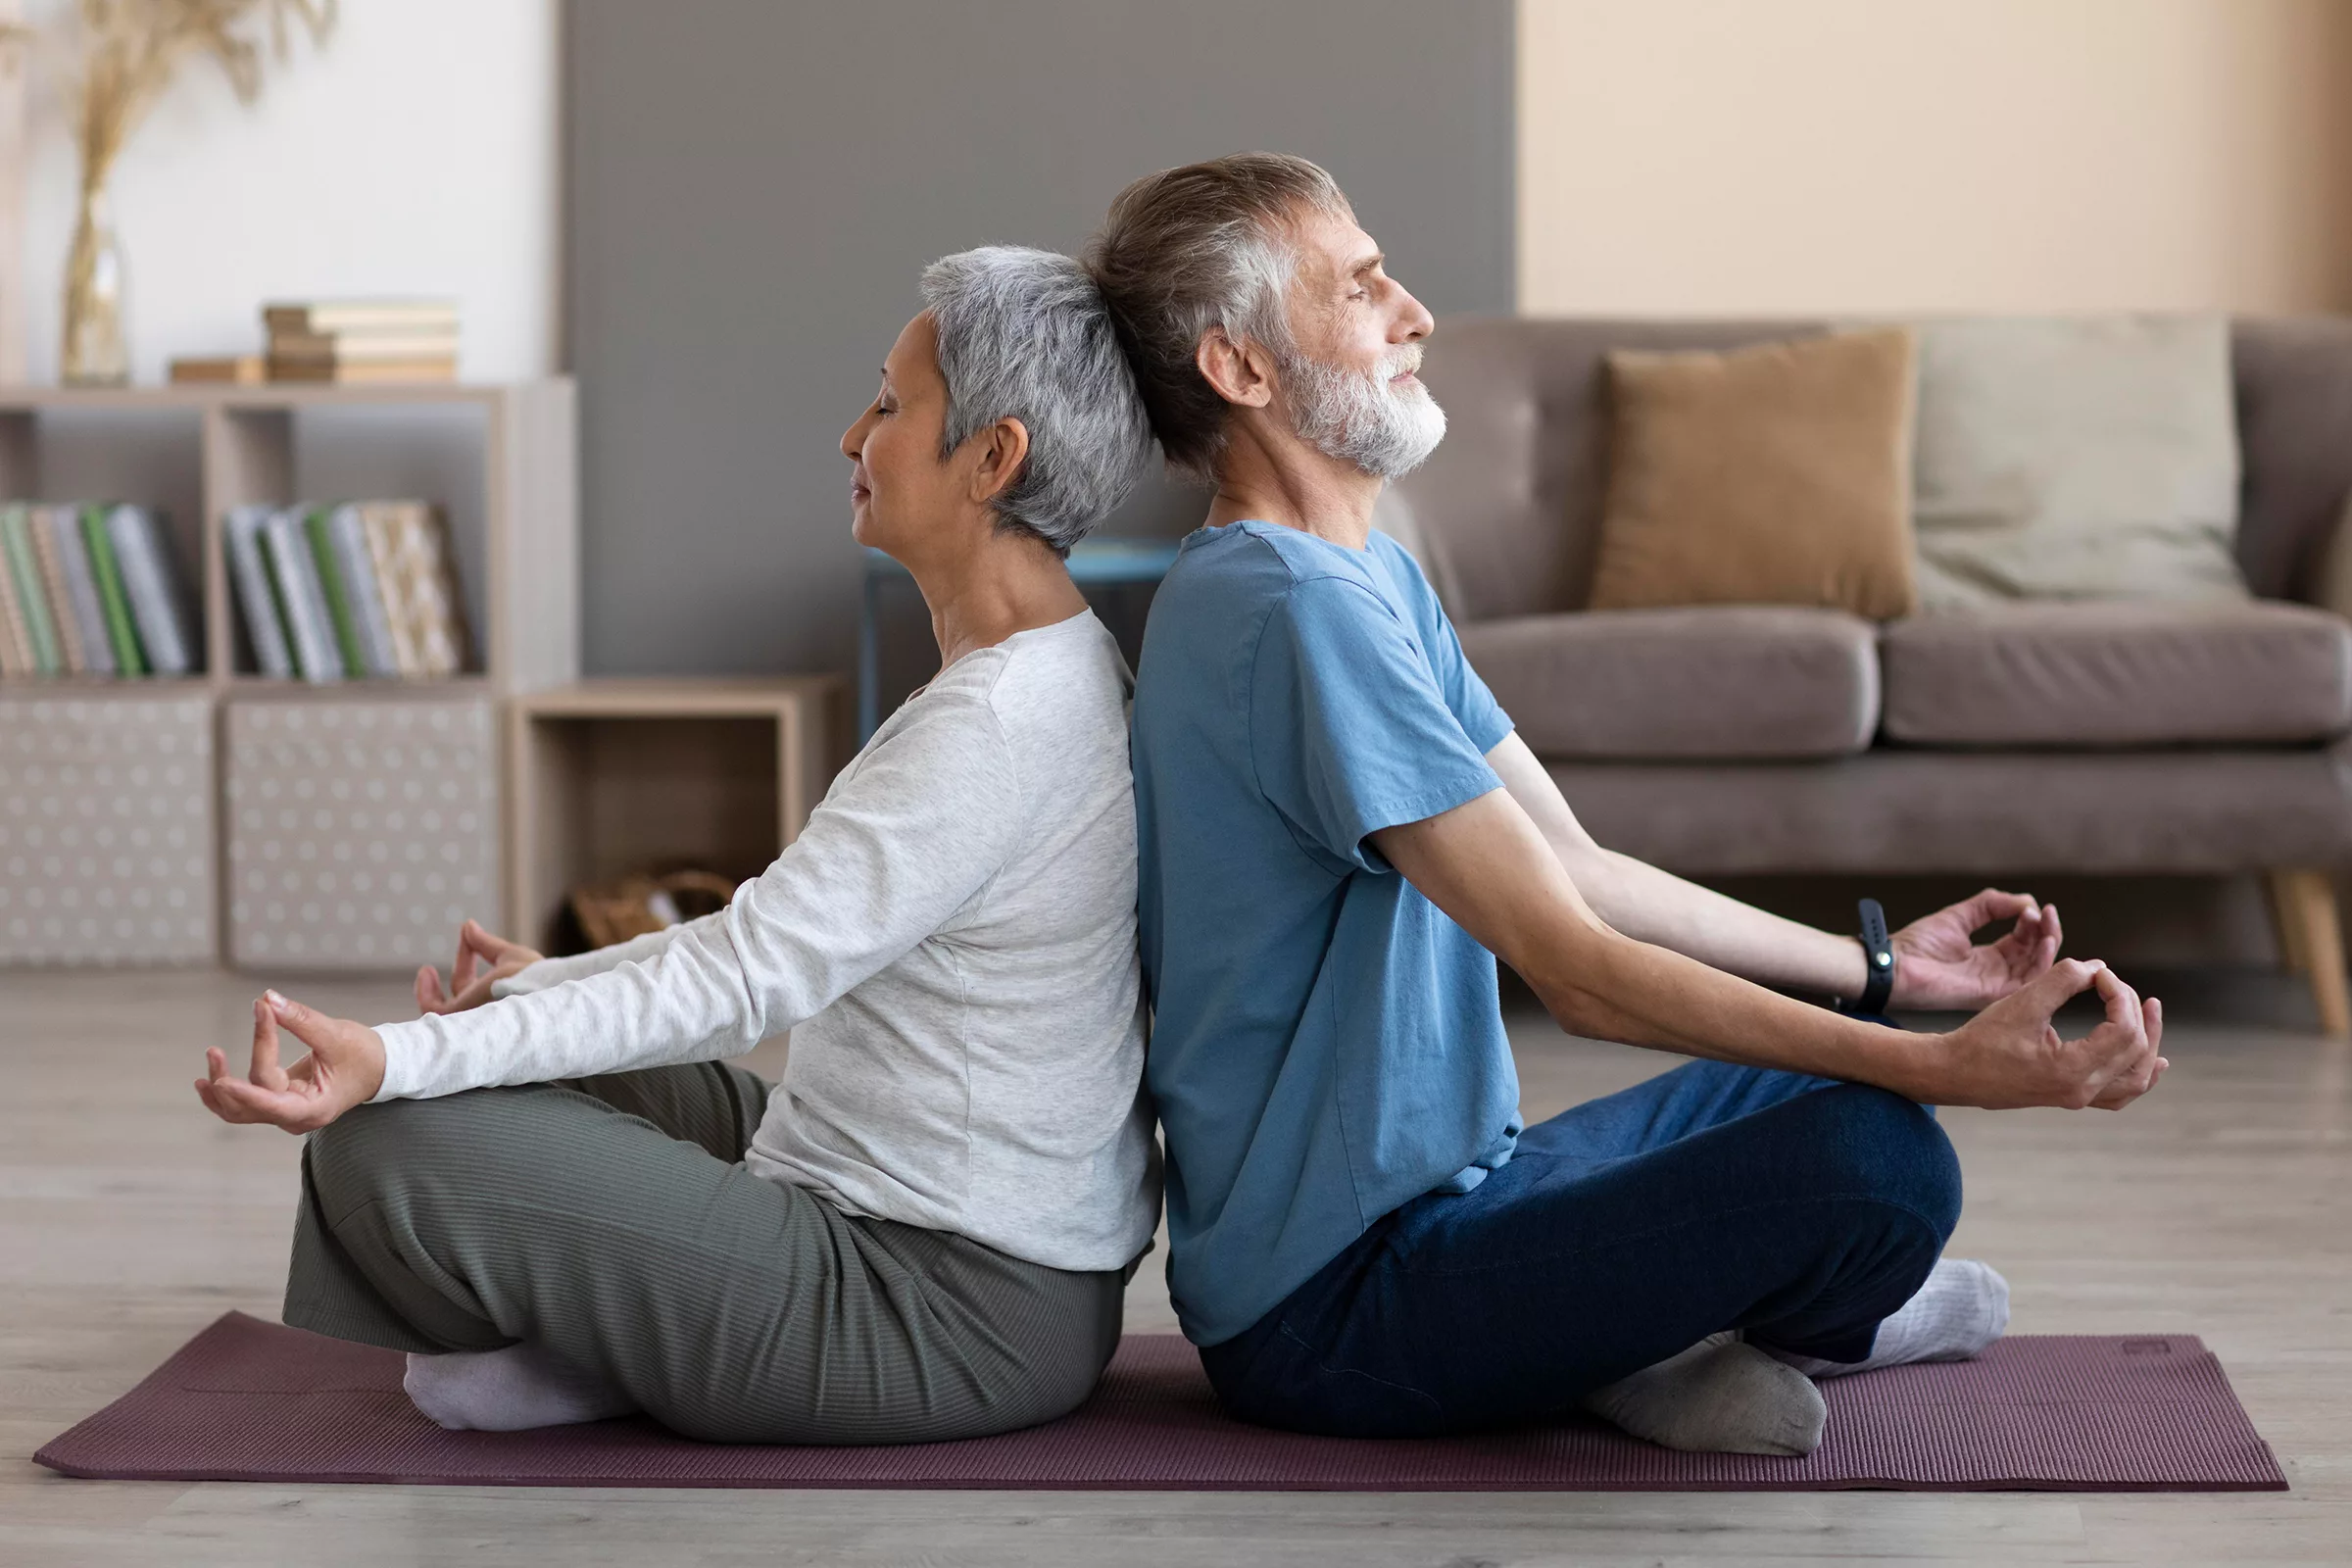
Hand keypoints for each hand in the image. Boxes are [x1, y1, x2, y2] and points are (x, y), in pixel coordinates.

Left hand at [194, 990, 386, 1133]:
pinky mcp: (278, 1101)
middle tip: (214, 1050)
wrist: (378, 1068)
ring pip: (240, 1110)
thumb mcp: (337, 1035)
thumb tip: (268, 999)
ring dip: (220, 1089)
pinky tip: (207, 1080)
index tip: (244, 1038)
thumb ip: (301, 1020)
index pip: (271, 1096)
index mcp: (314, 1109)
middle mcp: (295, 1117)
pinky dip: (226, 1093)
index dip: (255, 1068)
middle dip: (229, 1080)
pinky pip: (244, 1103)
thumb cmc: (364, 1055)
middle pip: (248, 1107)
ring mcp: (284, 1112)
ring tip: (211, 1058)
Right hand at [416, 919, 542, 1015]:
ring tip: (425, 972)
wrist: (539, 991)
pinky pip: (436, 1014)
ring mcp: (473, 1020)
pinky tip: (425, 974)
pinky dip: (426, 996)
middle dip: (451, 977)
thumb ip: (486, 944)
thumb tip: (468, 926)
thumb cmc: (533, 976)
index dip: (465, 959)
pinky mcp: (461, 1020)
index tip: (465, 934)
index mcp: (497, 1001)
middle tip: (433, 964)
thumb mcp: (509, 955)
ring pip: (443, 1013)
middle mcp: (485, 1015)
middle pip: (459, 999)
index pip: (473, 985)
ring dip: (429, 993)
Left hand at [1888, 888, 2060, 1009]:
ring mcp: (1995, 984)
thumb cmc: (1917, 944)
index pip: (2024, 939)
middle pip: (2035, 953)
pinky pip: (2028, 981)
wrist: (1895, 965)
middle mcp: (1995, 971)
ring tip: (2048, 924)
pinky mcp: (1993, 993)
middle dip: (2047, 930)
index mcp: (1987, 956)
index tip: (2034, 907)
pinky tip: (2044, 941)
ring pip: (2038, 967)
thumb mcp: (1959, 916)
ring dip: (2049, 943)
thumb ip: (1991, 905)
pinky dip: (2042, 961)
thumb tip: (2025, 902)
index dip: (2033, 922)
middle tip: (2048, 912)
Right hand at [1925, 959, 2165, 1110]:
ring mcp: (2079, 1098)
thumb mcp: (2022, 1002)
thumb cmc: (1982, 1039)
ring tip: (2150, 1012)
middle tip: (2110, 982)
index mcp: (2071, 1070)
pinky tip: (2154, 1061)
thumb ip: (2062, 979)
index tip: (2098, 973)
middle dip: (2131, 1008)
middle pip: (2135, 1049)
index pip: (2122, 1029)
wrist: (1954, 1072)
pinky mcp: (2072, 1096)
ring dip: (2148, 1042)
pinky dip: (2140, 1075)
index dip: (2119, 994)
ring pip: (2136, 1078)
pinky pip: (2120, 1094)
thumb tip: (2097, 968)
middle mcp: (2081, 1090)